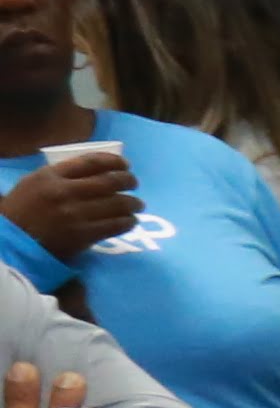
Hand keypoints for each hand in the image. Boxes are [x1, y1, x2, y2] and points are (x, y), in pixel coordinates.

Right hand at [2, 145, 137, 263]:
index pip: (91, 162)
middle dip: (128, 181)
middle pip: (109, 181)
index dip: (114, 161)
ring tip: (137, 205)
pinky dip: (128, 222)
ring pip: (117, 203)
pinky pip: (115, 225)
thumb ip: (60, 175)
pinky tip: (131, 221)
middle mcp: (65, 192)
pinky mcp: (83, 235)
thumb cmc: (21, 213)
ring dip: (133, 203)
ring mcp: (75, 214)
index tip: (125, 165)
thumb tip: (94, 171)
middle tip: (134, 184)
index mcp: (51, 176)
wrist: (13, 245)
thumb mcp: (33, 184)